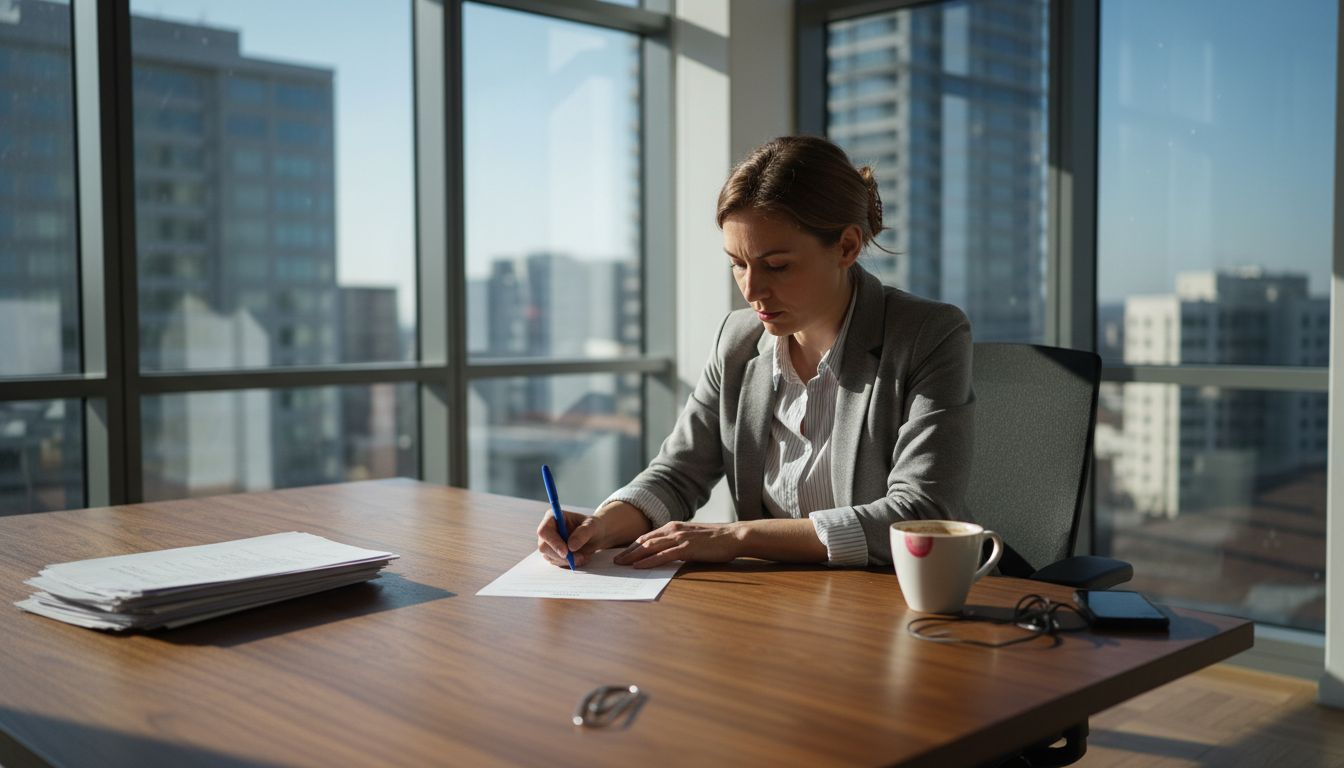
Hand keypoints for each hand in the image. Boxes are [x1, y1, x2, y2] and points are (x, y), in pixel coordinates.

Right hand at [536, 509, 611, 568]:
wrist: (596, 536)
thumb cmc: (593, 527)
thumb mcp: (592, 526)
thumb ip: (583, 533)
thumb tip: (571, 546)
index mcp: (553, 517)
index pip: (544, 531)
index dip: (553, 542)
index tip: (566, 552)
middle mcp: (548, 530)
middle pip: (544, 546)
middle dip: (561, 555)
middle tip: (580, 558)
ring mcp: (549, 542)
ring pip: (549, 556)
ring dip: (567, 560)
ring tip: (584, 556)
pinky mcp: (552, 553)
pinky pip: (555, 562)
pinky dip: (568, 563)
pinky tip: (580, 558)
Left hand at [613, 521, 743, 568]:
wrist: (734, 536)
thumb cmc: (715, 540)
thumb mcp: (692, 537)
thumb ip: (677, 543)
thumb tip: (665, 553)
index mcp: (673, 527)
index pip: (647, 537)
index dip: (632, 546)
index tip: (621, 554)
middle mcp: (673, 530)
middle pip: (644, 541)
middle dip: (627, 552)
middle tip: (614, 562)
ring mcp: (680, 538)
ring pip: (650, 547)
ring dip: (633, 556)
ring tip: (621, 564)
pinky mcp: (687, 548)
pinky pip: (663, 556)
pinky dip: (649, 561)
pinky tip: (639, 566)